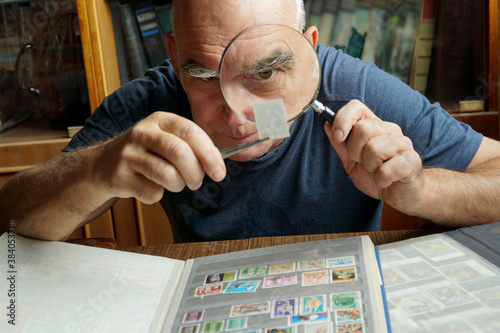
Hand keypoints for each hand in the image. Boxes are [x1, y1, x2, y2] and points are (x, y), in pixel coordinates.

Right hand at [94, 112, 225, 203]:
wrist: (102, 165)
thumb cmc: (145, 153)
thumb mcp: (164, 138)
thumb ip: (189, 145)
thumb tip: (217, 163)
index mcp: (160, 119)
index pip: (191, 132)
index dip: (210, 154)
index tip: (220, 173)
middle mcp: (143, 132)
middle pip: (180, 153)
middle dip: (195, 173)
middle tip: (196, 182)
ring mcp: (129, 154)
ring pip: (167, 175)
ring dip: (179, 185)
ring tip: (175, 184)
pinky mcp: (120, 176)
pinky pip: (152, 193)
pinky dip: (157, 196)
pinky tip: (150, 188)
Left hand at [324, 100, 423, 212]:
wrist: (400, 194)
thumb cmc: (376, 176)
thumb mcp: (351, 162)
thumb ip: (340, 145)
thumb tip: (328, 125)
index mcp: (374, 126)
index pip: (356, 107)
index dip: (343, 119)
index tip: (338, 137)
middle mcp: (389, 130)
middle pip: (363, 129)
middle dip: (355, 152)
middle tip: (364, 163)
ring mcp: (403, 143)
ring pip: (374, 149)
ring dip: (370, 167)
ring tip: (377, 172)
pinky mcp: (412, 160)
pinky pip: (386, 170)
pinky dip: (381, 180)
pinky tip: (387, 181)